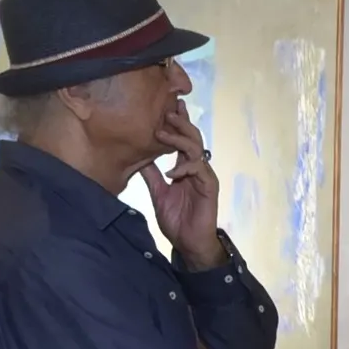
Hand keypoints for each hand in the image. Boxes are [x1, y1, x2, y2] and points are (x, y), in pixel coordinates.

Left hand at [139, 101, 222, 268]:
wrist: (189, 242)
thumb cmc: (177, 219)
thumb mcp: (157, 192)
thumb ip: (151, 174)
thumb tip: (138, 155)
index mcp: (185, 167)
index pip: (183, 139)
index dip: (178, 123)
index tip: (169, 106)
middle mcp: (197, 168)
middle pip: (193, 138)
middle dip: (181, 123)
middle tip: (168, 111)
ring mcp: (204, 176)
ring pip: (197, 149)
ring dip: (180, 140)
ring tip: (163, 134)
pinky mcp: (210, 187)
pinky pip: (200, 170)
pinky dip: (185, 168)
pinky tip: (172, 173)